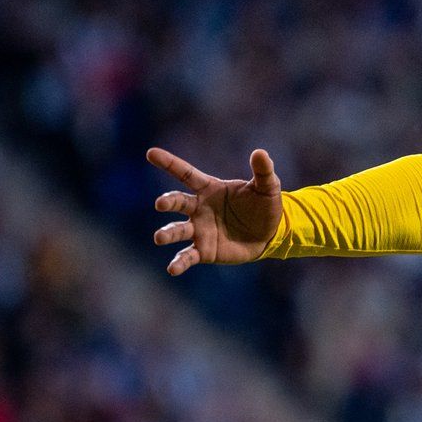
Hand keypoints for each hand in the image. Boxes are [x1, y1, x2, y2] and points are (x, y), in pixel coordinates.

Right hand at [146, 147, 283, 276]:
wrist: (270, 234)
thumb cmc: (264, 206)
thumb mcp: (267, 187)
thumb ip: (262, 171)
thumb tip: (260, 152)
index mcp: (210, 189)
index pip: (186, 174)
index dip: (169, 163)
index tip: (151, 153)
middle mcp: (199, 208)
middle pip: (177, 202)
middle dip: (167, 201)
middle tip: (161, 204)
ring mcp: (199, 230)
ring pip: (177, 230)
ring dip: (167, 234)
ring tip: (159, 238)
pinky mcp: (203, 250)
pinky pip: (187, 256)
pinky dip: (179, 262)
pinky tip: (173, 269)